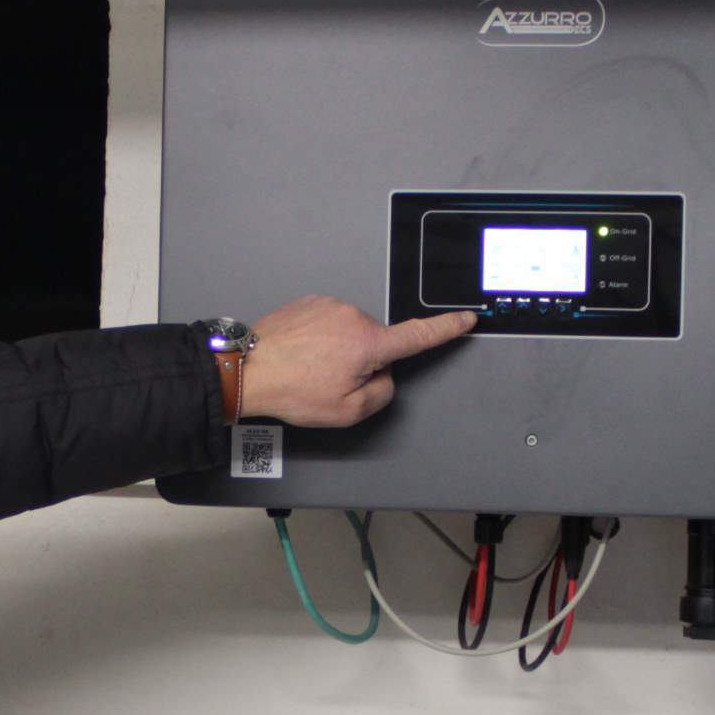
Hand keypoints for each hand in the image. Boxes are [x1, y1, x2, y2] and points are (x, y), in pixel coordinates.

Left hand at [236, 297, 473, 428]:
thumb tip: (384, 377)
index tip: (465, 318)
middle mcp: (353, 317)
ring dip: (338, 352)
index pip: (419, 335)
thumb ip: (382, 393)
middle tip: (330, 382)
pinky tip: (301, 357)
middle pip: (376, 345)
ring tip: (309, 370)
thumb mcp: (349, 411)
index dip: (446, 328)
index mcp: (369, 343)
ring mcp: (330, 306)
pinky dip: (320, 342)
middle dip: (362, 364)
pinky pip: (328, 326)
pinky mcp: (311, 303)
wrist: (249, 370)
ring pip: (350, 336)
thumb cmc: (292, 389)